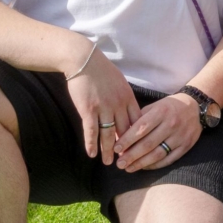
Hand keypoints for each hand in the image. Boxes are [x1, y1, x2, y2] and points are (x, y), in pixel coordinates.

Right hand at [64, 45, 139, 164]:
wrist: (84, 60)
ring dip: (108, 150)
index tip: (138, 148)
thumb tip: (129, 112)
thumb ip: (125, 98)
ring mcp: (103, 108)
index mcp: (128, 97)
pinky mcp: (88, 110)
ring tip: (108, 162)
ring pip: (108, 134)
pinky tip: (92, 154)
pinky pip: (91, 131)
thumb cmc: (102, 71)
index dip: (138, 137)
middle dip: (126, 148)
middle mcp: (118, 104)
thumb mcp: (120, 83)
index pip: (137, 122)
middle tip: (126, 161)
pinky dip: (91, 143)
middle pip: (124, 131)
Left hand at [113, 89, 203, 171]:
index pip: (141, 129)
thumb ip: (138, 119)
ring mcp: (180, 136)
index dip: (127, 140)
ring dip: (141, 163)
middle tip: (119, 164)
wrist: (195, 107)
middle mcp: (171, 124)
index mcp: (161, 112)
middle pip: (148, 144)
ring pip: (158, 154)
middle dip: (131, 155)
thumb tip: (120, 135)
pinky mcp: (186, 146)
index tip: (116, 149)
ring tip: (129, 168)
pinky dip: (155, 165)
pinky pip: (168, 159)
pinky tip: (144, 167)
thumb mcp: (154, 106)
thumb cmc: (169, 107)